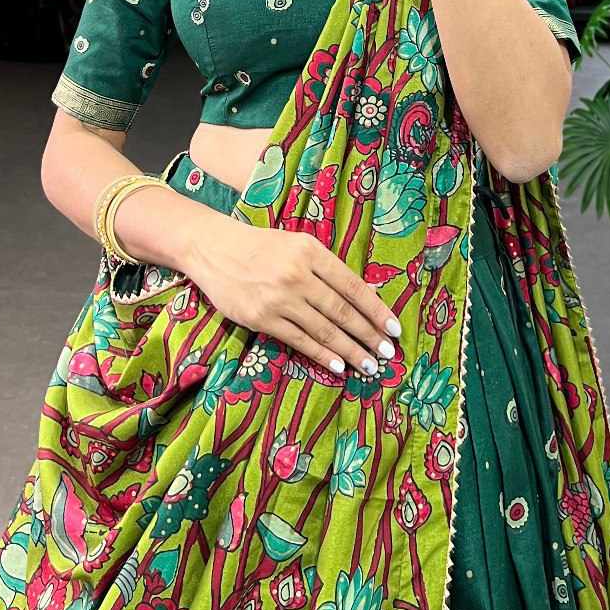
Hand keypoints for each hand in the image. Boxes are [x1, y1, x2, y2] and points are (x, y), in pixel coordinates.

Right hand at [184, 211, 401, 377]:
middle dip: (369, 335)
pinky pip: (299, 341)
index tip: (394, 329)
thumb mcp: (297, 244)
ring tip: (369, 365)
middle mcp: (298, 275)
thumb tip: (364, 294)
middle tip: (387, 354)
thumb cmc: (262, 246)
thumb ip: (327, 267)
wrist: (214, 249)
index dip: (376, 310)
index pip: (352, 286)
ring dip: (350, 350)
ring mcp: (279, 299)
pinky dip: (322, 354)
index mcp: (311, 251)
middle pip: (342, 311)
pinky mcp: (261, 318)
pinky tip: (338, 365)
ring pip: (324, 330)